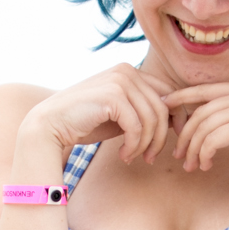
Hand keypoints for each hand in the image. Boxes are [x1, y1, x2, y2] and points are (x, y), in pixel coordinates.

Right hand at [22, 64, 176, 163]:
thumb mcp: (121, 116)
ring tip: (134, 158)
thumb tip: (176, 119)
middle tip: (150, 158)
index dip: (177, 117)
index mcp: (131, 72)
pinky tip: (123, 155)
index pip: (169, 92)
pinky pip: (137, 127)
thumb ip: (144, 113)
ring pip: (153, 119)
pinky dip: (134, 146)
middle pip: (164, 107)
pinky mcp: (113, 96)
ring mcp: (120, 81)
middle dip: (162, 137)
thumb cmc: (86, 122)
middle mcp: (127, 71)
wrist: (51, 125)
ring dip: (146, 145)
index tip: (175, 140)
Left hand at [164, 82, 228, 197]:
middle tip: (178, 154)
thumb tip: (198, 117)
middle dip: (185, 134)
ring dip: (192, 149)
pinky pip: (210, 139)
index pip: (205, 89)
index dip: (181, 97)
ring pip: (203, 127)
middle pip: (200, 111)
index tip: (164, 108)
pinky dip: (203, 154)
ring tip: (191, 166)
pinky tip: (205, 165)